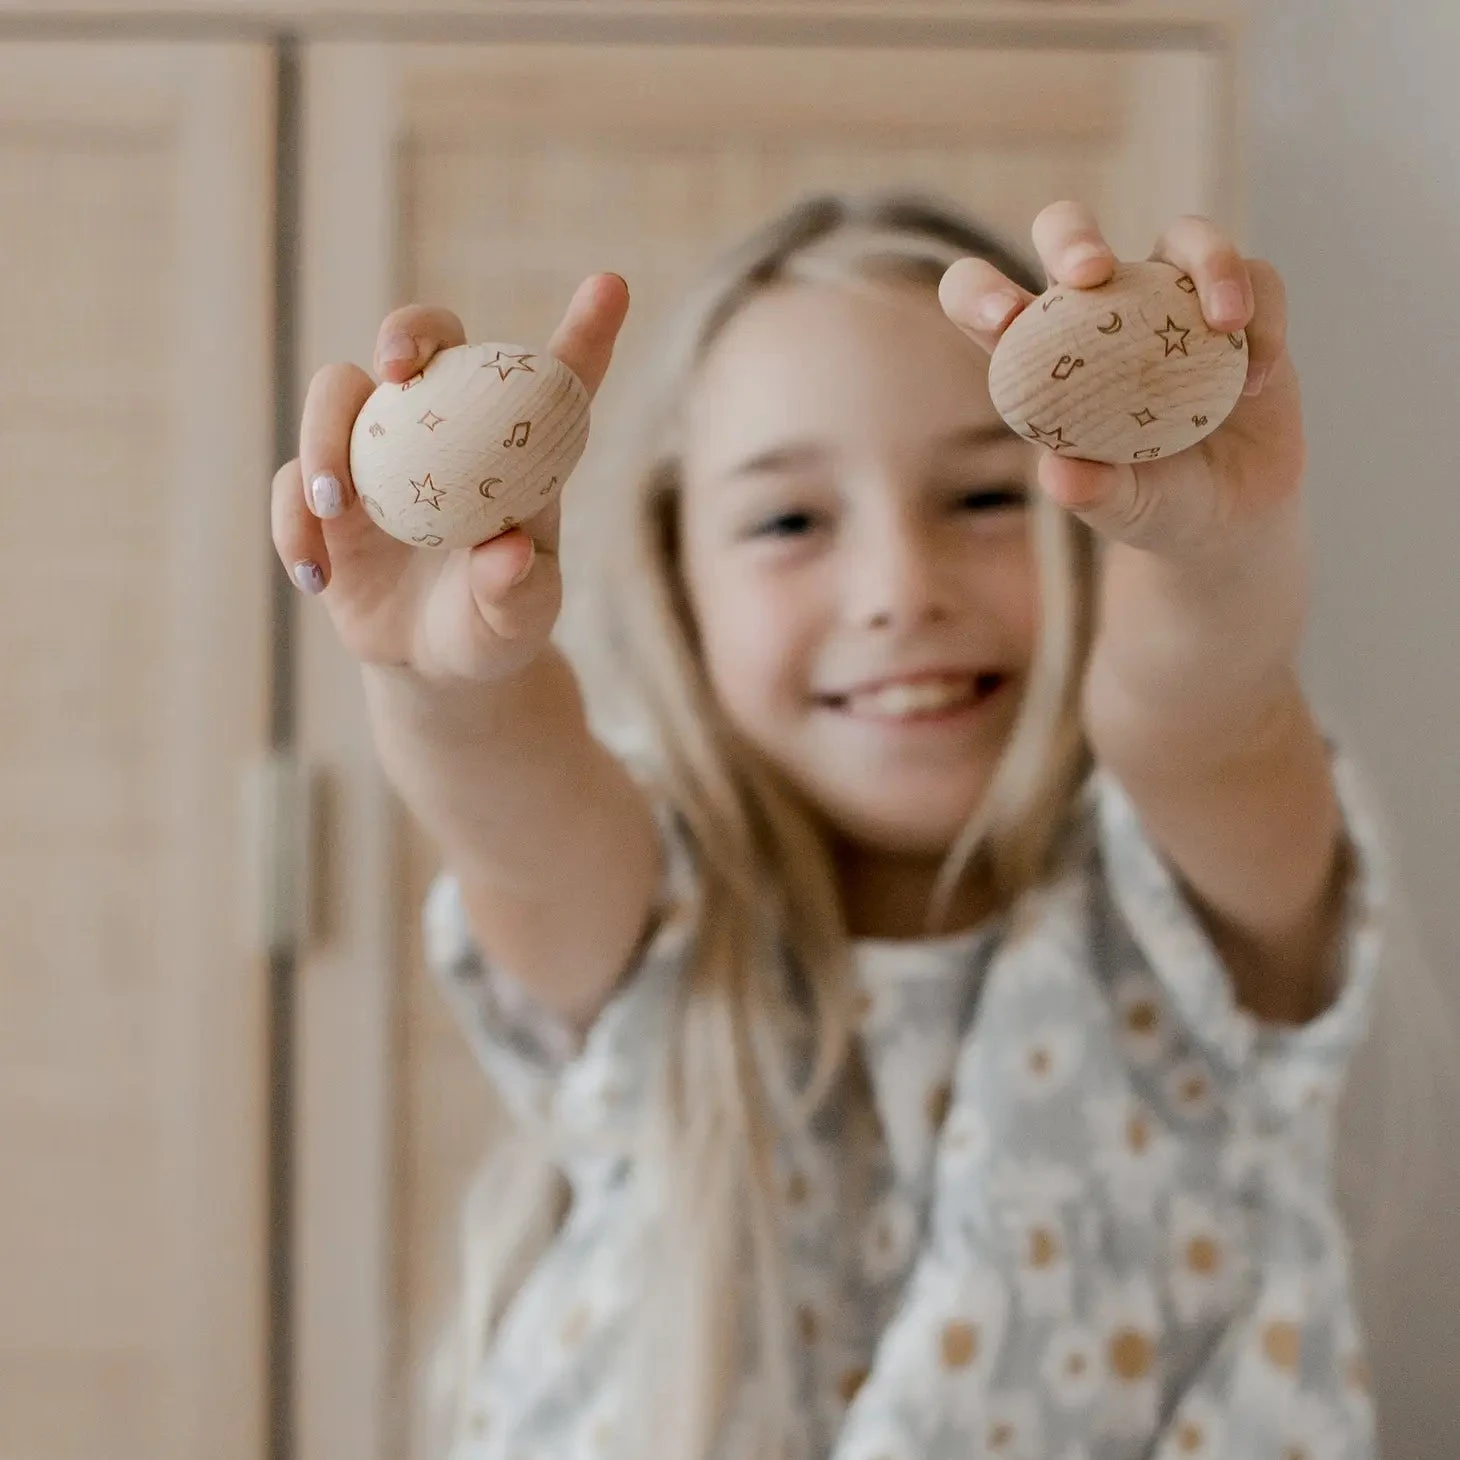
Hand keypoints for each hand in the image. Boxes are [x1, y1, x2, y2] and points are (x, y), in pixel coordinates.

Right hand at [270, 272, 628, 680]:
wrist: (438, 666)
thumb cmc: (496, 625)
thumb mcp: (519, 619)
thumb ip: (518, 590)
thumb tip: (504, 555)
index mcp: (516, 446)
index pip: (557, 378)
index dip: (586, 330)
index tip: (611, 287)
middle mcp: (445, 427)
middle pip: (421, 340)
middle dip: (408, 333)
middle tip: (397, 368)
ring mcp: (377, 453)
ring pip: (336, 396)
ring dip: (325, 438)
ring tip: (335, 508)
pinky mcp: (323, 496)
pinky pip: (291, 485)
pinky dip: (294, 524)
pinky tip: (316, 577)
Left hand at [939, 201, 1305, 563]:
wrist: (1231, 517)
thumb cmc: (1156, 504)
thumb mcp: (1123, 509)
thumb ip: (1093, 493)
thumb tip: (1062, 475)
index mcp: (1045, 354)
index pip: (985, 301)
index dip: (977, 292)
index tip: (1001, 317)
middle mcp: (1104, 311)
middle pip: (1068, 231)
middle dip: (1072, 236)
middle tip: (1091, 274)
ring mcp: (1175, 298)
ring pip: (1183, 235)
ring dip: (1209, 261)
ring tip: (1226, 324)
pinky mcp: (1247, 304)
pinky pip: (1258, 279)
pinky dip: (1265, 319)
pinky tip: (1258, 380)